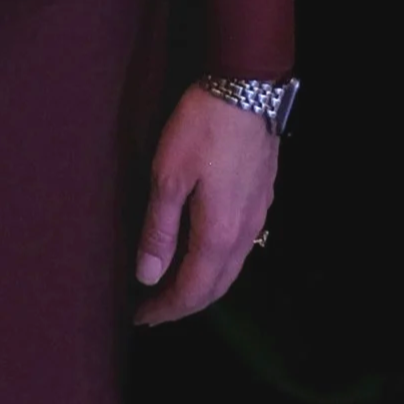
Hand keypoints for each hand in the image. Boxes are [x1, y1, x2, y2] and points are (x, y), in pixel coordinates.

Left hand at [132, 84, 277, 325]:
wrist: (248, 86)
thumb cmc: (202, 127)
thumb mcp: (168, 176)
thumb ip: (159, 230)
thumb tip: (148, 277)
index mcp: (219, 235)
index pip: (191, 291)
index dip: (164, 309)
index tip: (139, 317)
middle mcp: (245, 234)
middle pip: (215, 288)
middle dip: (183, 304)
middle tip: (152, 308)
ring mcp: (259, 216)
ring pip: (231, 270)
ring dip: (202, 286)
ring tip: (173, 285)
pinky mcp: (263, 198)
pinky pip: (241, 249)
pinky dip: (218, 264)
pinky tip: (203, 251)